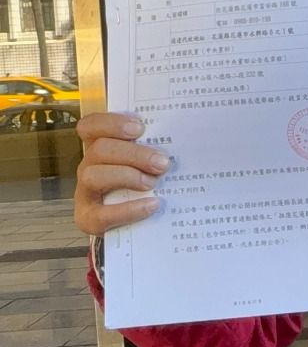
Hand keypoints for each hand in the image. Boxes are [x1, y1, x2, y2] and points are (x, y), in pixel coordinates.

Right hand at [74, 112, 168, 235]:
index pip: (90, 126)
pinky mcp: (89, 219)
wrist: (137, 223)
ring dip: (127, 176)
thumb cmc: (144, 183)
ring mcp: (85, 193)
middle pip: (99, 150)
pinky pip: (102, 214)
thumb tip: (184, 136)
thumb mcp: (147, 162)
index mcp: (100, 147)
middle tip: (162, 163)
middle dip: (133, 154)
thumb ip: (155, 147)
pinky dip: (129, 209)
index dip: (111, 123)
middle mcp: (88, 167)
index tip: (139, 128)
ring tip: (153, 182)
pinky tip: (152, 204)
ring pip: (93, 176)